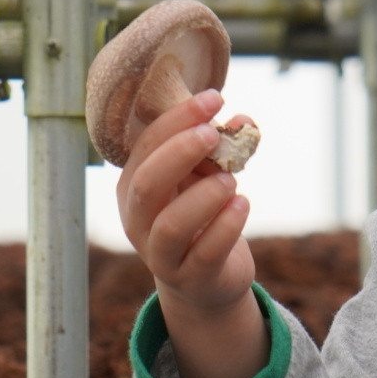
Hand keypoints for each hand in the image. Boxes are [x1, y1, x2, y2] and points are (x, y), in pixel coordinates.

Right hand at [117, 89, 263, 377]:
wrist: (205, 279)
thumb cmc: (201, 215)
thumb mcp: (204, 177)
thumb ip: (219, 147)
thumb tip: (243, 119)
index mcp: (133, 186)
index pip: (145, 146)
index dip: (178, 119)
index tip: (214, 98)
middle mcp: (137, 219)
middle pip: (147, 183)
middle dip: (180, 152)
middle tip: (213, 134)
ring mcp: (159, 253)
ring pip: (171, 224)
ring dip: (205, 195)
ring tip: (231, 180)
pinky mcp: (189, 278)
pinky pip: (205, 253)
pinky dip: (227, 226)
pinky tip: (242, 204)